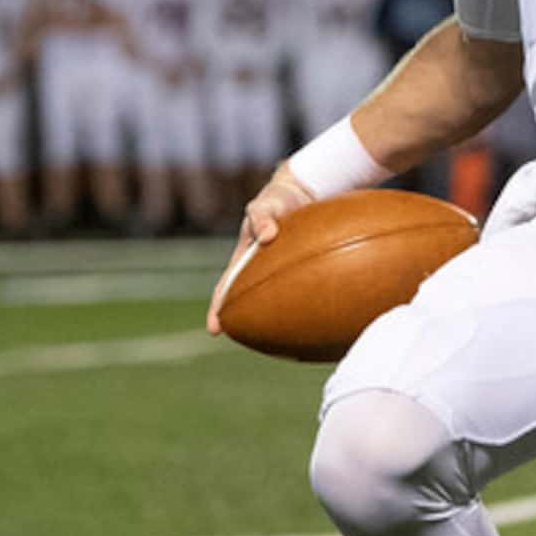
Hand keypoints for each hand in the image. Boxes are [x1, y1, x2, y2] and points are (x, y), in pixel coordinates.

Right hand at [206, 163, 317, 333]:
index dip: (218, 309)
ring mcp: (281, 271)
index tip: (214, 330)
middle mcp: (261, 269)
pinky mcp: (303, 269)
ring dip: (276, 320)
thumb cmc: (280, 197)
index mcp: (245, 258)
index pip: (227, 288)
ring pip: (276, 301)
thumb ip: (263, 217)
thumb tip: (268, 235)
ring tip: (284, 344)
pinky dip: (308, 306)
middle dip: (245, 322)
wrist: (306, 191)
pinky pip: (303, 291)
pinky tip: (322, 323)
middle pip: (249, 301)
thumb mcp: (266, 203)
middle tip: (245, 343)